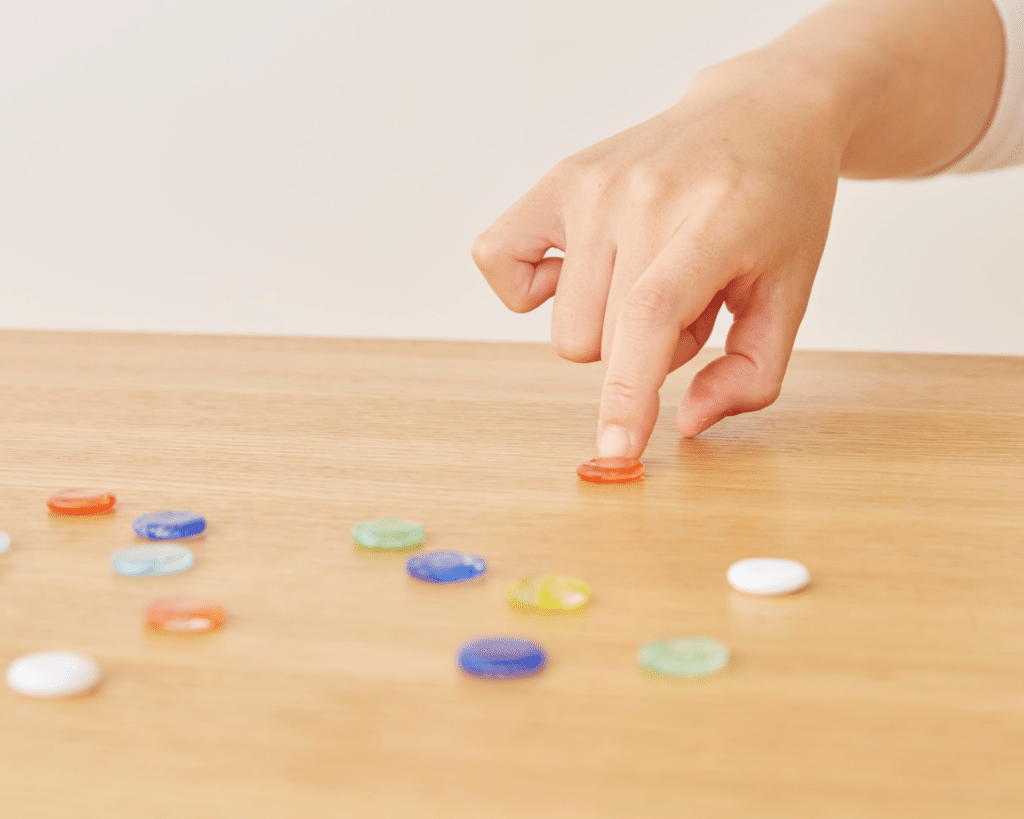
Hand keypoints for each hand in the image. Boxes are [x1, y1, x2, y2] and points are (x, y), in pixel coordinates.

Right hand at [472, 53, 848, 456]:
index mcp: (713, 222)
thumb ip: (751, 372)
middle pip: (599, 343)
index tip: (616, 450)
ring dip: (607, 323)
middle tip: (688, 299)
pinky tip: (583, 265)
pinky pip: (497, 260)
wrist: (760, 111)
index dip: (627, 392)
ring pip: (565, 325)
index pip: (648, 314)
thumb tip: (682, 424)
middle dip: (644, 351)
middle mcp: (639, 196)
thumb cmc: (779, 206)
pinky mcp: (556, 179)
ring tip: (649, 275)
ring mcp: (589, 184)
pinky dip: (534, 285)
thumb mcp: (792, 292)